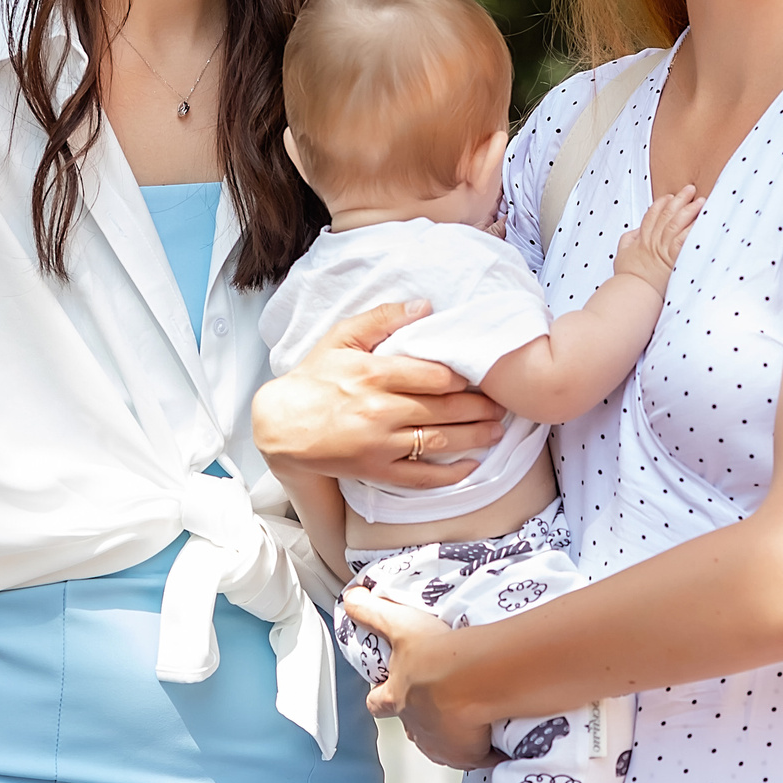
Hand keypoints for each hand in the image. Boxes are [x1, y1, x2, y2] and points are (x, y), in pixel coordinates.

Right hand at [253, 301, 509, 488]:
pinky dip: (450, 474)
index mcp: (374, 373)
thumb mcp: (341, 337)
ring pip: (440, 441)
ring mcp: (380, 443)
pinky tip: (472, 466)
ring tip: (497, 431)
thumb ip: (382, 318)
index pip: (433, 376)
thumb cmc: (315, 377)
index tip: (480, 376)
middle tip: (500, 405)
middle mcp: (380, 410)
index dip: (463, 377)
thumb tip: (425, 305)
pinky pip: (421, 477)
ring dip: (475, 437)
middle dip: (478, 407)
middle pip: (444, 409)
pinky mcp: (375, 470)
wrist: (281, 425)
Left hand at [341, 587, 501, 768]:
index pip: (377, 701)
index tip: (384, 692)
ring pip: (440, 743)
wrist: (473, 678)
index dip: (379, 696)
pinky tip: (496, 737)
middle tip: (438, 705)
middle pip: (410, 727)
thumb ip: (372, 612)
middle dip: (419, 718)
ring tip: (472, 717)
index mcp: (396, 696)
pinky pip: (475, 757)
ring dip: (451, 734)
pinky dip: (482, 750)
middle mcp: (414, 725)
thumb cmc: (434, 652)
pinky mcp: (467, 755)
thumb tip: (349, 597)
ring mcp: (440, 744)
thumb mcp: (400, 624)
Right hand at [612, 185, 702, 292]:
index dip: (662, 203)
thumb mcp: (621, 254)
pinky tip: (702, 223)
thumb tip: (636, 230)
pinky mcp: (673, 260)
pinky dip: (692, 231)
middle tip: (690, 190)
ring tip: (701, 201)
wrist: (632, 292)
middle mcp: (654, 241)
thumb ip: (628, 239)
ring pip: (677, 224)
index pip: (652, 215)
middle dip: (679, 200)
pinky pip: (684, 241)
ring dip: (690, 211)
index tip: (670, 196)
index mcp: (642, 239)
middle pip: (667, 215)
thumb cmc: (627, 277)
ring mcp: (664, 250)